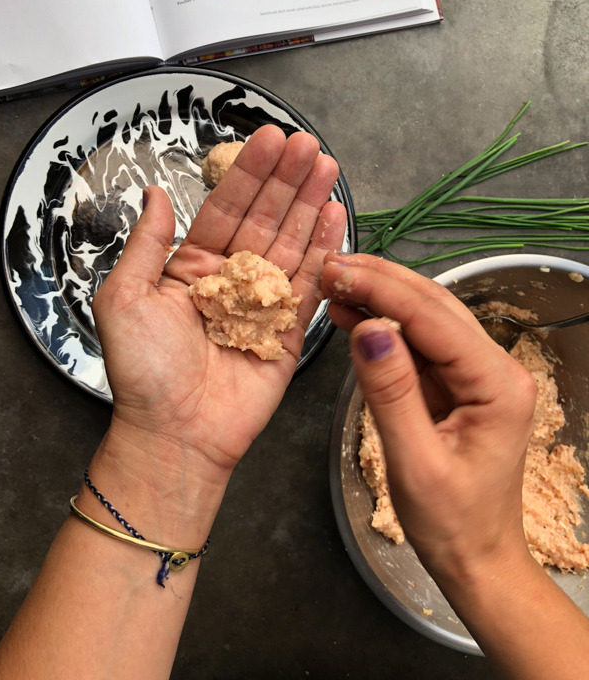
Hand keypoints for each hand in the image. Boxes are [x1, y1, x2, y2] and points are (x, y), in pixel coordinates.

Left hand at [92, 126, 345, 481]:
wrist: (175, 433)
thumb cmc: (143, 371)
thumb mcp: (124, 298)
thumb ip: (146, 244)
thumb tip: (156, 193)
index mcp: (192, 267)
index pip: (225, 208)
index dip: (248, 174)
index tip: (269, 138)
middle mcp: (230, 278)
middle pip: (264, 218)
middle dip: (286, 180)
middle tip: (307, 144)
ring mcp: (263, 302)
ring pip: (291, 243)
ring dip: (309, 204)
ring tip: (326, 166)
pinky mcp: (289, 330)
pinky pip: (310, 284)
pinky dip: (325, 250)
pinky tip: (335, 215)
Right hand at [321, 253, 537, 584]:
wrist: (476, 558)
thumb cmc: (451, 522)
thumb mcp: (415, 462)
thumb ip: (391, 392)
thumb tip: (368, 328)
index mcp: (497, 383)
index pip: (433, 319)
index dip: (381, 290)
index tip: (335, 272)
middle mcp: (495, 367)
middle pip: (434, 306)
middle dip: (380, 281)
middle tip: (329, 266)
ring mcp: (476, 372)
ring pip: (425, 317)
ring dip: (380, 296)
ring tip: (333, 280)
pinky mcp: (455, 383)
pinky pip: (418, 343)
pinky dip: (383, 325)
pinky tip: (353, 313)